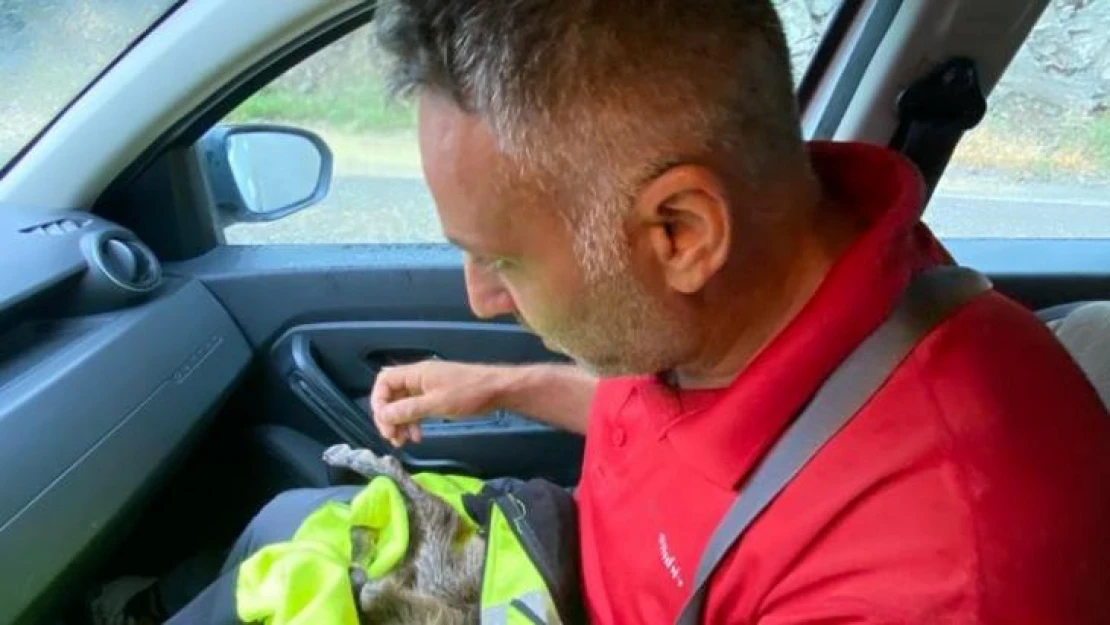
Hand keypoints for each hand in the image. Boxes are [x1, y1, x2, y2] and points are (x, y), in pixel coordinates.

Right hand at [369, 360, 506, 446]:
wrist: (497, 389)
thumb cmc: (468, 394)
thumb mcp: (435, 404)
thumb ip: (408, 409)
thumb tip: (383, 415)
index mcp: (416, 373)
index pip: (384, 381)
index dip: (378, 401)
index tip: (383, 422)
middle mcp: (419, 378)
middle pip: (392, 394)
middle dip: (388, 416)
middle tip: (391, 437)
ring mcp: (428, 387)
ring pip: (404, 404)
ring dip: (400, 422)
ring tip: (402, 442)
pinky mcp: (437, 396)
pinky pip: (417, 408)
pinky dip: (414, 422)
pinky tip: (417, 437)